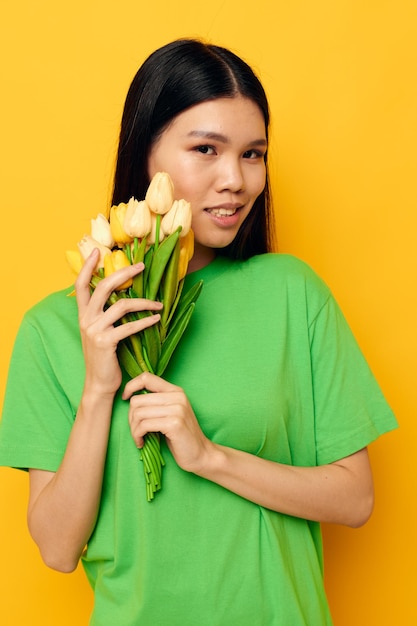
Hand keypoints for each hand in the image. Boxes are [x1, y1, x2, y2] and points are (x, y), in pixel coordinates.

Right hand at [75, 249, 162, 396]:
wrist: (99, 383)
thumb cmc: (104, 357)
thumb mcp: (99, 332)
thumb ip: (104, 314)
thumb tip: (122, 296)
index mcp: (83, 314)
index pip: (80, 285)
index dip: (87, 267)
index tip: (97, 251)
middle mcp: (86, 319)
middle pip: (103, 287)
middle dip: (123, 273)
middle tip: (141, 266)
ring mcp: (94, 330)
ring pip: (121, 305)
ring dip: (144, 302)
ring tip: (159, 304)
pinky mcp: (105, 342)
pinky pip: (129, 326)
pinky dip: (145, 321)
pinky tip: (156, 319)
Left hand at [123, 372, 212, 472]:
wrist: (200, 454)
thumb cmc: (180, 436)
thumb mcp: (171, 413)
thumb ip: (156, 402)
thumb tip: (130, 397)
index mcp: (175, 391)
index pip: (146, 377)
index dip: (131, 386)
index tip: (125, 399)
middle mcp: (177, 396)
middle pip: (137, 400)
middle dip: (130, 418)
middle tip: (136, 430)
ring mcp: (177, 409)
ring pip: (138, 413)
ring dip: (133, 429)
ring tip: (139, 437)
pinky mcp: (174, 423)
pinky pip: (144, 425)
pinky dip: (137, 436)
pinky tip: (141, 443)